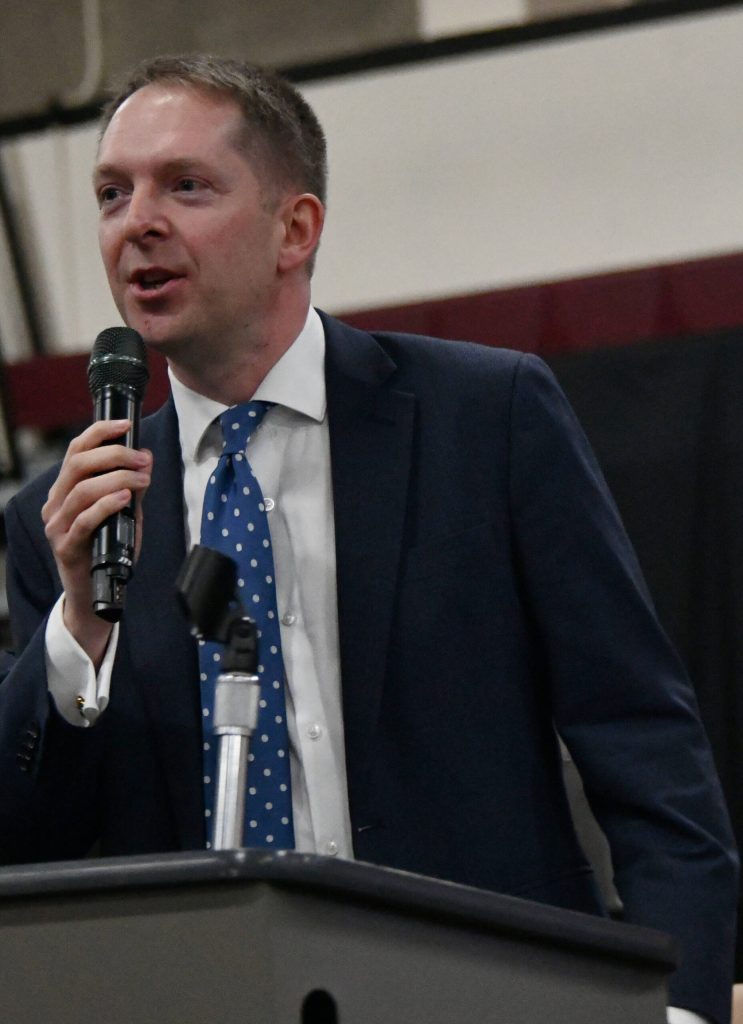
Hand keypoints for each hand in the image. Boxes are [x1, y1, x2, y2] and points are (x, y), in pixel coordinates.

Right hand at [42, 419, 152, 664]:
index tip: (127, 424)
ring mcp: (57, 526)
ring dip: (117, 478)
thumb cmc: (109, 549)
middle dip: (114, 454)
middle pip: (78, 464)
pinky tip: (126, 499)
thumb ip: (132, 486)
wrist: (96, 592)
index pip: (76, 450)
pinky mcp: (66, 547)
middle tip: (142, 459)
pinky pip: (84, 520)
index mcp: (65, 490)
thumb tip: (146, 457)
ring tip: (142, 479)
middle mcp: (55, 504)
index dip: (100, 432)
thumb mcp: (123, 512)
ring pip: (82, 489)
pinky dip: (106, 505)